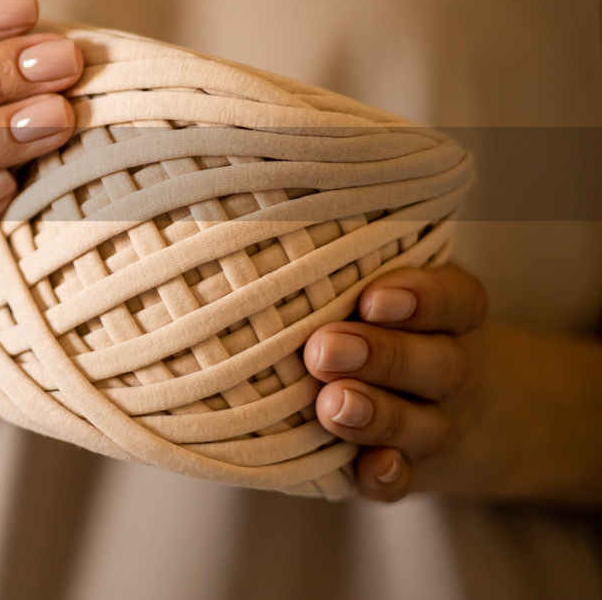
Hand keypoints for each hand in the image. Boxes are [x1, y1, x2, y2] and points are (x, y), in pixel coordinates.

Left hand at [303, 264, 488, 501]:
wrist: (471, 420)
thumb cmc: (391, 330)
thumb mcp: (393, 299)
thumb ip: (350, 283)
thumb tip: (273, 262)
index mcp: (450, 318)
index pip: (456, 300)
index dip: (421, 298)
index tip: (369, 300)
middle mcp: (451, 372)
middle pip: (439, 363)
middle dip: (381, 355)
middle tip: (324, 350)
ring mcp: (436, 426)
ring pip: (423, 425)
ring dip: (377, 415)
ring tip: (332, 404)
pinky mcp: (413, 472)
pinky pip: (407, 482)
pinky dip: (389, 477)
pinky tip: (372, 467)